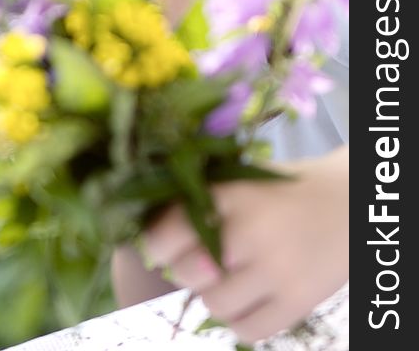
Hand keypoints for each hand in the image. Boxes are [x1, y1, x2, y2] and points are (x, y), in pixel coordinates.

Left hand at [144, 146, 348, 343]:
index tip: (163, 244)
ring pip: (214, 305)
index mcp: (233, 195)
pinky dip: (241, 318)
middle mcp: (249, 233)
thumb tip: (158, 230)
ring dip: (216, 294)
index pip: (168, 230)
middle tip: (204, 260)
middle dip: (189, 269)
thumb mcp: (246, 179)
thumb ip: (206, 200)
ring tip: (233, 276)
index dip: (158, 242)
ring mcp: (274, 271)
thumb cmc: (291, 189)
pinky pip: (246, 330)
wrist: (350, 204)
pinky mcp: (296, 302)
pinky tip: (251, 297)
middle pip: (187, 273)